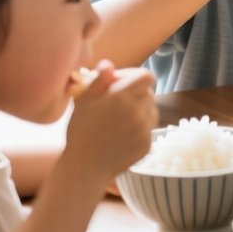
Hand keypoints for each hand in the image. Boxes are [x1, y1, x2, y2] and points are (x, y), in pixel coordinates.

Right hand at [61, 62, 156, 185]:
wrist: (85, 167)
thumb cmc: (81, 131)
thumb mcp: (83, 102)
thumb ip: (98, 81)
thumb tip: (108, 64)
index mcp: (121, 97)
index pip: (145, 76)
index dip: (134, 76)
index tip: (120, 83)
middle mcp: (137, 112)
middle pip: (148, 93)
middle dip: (135, 94)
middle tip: (118, 103)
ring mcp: (144, 129)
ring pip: (151, 110)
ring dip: (140, 110)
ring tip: (119, 120)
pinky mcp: (147, 144)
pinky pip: (149, 129)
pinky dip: (139, 128)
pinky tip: (122, 135)